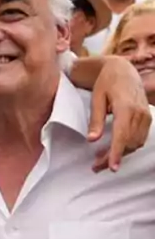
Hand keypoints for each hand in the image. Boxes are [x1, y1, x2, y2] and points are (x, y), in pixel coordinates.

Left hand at [88, 55, 150, 171]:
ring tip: (101, 160)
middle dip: (113, 157)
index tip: (112, 167)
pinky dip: (128, 146)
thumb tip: (92, 140)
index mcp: (126, 107)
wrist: (123, 70)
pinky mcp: (147, 118)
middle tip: (96, 167)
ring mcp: (146, 116)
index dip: (117, 152)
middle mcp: (140, 113)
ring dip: (121, 154)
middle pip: (128, 143)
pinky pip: (140, 138)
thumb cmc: (106, 83)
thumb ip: (95, 120)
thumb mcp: (96, 99)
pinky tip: (114, 149)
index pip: (122, 135)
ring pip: (136, 143)